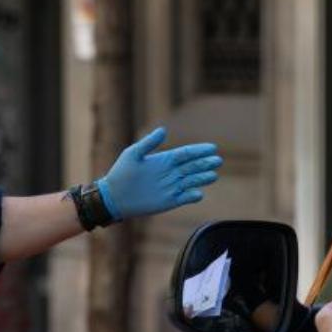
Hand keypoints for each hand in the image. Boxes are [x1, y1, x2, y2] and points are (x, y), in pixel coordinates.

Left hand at [95, 127, 220, 220]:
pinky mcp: (169, 201)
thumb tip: (164, 130)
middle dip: (205, 163)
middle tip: (217, 160)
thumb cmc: (121, 173)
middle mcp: (171, 172)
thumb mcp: (134, 154)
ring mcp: (171, 187)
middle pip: (193, 167)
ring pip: (192, 181)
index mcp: (164, 160)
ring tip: (213, 175)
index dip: (199, 151)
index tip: (212, 148)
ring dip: (203, 178)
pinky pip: (185, 198)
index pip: (186, 154)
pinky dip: (192, 196)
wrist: (114, 196)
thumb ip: (149, 143)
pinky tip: (198, 193)